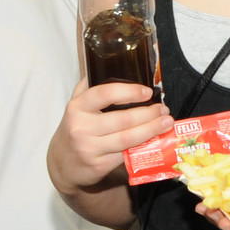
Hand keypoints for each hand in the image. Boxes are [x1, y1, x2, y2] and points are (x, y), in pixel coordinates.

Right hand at [49, 78, 173, 188]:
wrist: (63, 164)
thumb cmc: (77, 127)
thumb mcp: (77, 105)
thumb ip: (91, 86)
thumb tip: (116, 64)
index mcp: (77, 107)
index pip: (104, 94)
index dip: (128, 92)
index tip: (147, 92)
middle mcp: (81, 128)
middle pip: (122, 119)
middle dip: (148, 113)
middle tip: (164, 108)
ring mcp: (89, 148)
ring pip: (127, 138)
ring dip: (151, 129)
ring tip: (166, 122)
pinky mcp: (98, 166)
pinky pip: (126, 154)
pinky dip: (143, 145)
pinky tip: (155, 138)